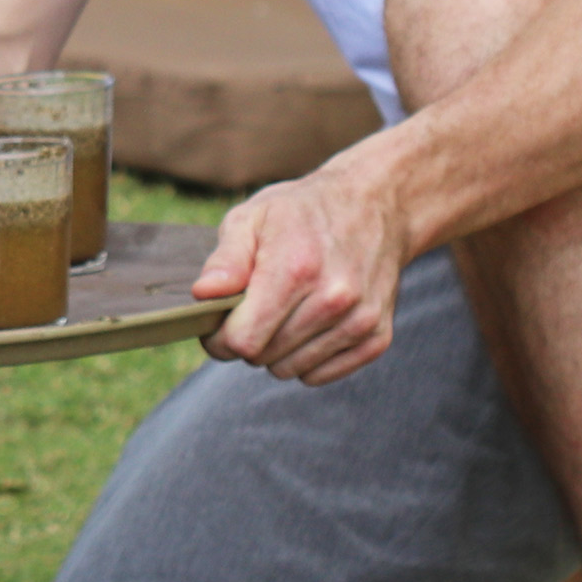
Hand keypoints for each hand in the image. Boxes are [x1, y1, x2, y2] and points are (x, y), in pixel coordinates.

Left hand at [195, 155, 410, 383]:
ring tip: (284, 311)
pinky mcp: (377, 336)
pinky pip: (319, 375)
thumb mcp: (252, 218)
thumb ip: (225, 260)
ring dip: (277, 350)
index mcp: (296, 269)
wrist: (374, 206)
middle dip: (247, 339)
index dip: (219, 338)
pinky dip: (306, 358)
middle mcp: (334, 299)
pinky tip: (309, 323)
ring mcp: (360, 320)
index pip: (243, 340)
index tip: (218, 324)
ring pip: (291, 370)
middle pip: (263, 357)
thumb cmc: (303, 212)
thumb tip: (203, 295)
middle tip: (253, 309)